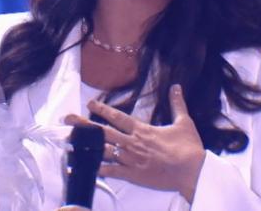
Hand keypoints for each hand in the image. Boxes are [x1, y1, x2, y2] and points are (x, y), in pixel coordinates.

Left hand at [64, 84, 205, 202]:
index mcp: (142, 130)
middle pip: (103, 132)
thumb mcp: (184, 122)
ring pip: (103, 151)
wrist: (192, 171)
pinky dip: (97, 169)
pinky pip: (111, 171)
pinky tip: (84, 166)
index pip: (118, 117)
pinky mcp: (132, 175)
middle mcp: (132, 143)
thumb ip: (177, 103)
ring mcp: (130, 159)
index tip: (90, 104)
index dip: (102, 109)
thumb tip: (176, 86)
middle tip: (68, 119)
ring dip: (86, 146)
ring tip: (69, 142)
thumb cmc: (188, 147)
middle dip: (84, 124)